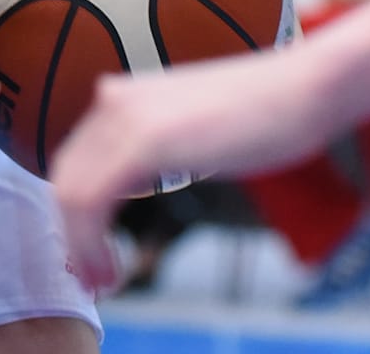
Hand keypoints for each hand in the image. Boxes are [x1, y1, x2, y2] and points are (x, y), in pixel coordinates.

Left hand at [48, 48, 344, 287]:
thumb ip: (154, 146)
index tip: (88, 251)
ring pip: (71, 194)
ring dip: (79, 246)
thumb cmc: (264, 112)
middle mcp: (114, 99)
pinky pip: (92, 200)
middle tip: (90, 276)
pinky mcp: (143, 140)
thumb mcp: (191, 129)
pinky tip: (110, 268)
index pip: (74, 159)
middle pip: (65, 177)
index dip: (73, 212)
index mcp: (123, 94)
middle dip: (71, 233)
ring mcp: (125, 116)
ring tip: (102, 280)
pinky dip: (91, 242)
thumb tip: (132, 179)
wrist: (303, 88)